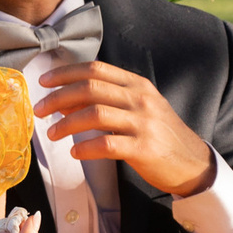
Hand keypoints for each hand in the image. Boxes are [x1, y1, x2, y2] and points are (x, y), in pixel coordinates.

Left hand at [34, 62, 218, 198]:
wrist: (193, 162)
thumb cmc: (159, 134)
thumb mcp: (136, 109)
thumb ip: (104, 101)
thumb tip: (63, 101)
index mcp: (137, 85)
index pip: (96, 69)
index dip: (66, 73)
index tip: (44, 82)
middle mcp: (141, 99)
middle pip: (90, 88)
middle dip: (58, 97)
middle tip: (39, 110)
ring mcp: (144, 123)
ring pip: (95, 114)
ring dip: (66, 123)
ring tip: (52, 134)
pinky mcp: (145, 149)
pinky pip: (108, 145)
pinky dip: (86, 148)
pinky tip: (75, 153)